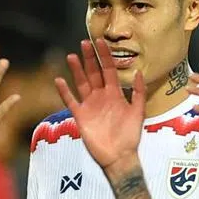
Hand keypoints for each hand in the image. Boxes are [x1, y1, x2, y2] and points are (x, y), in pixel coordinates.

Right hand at [55, 40, 145, 170]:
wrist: (119, 156)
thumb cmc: (130, 135)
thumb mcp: (138, 112)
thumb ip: (139, 92)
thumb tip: (139, 72)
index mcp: (115, 94)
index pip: (109, 70)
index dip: (105, 56)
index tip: (100, 42)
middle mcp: (101, 97)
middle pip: (94, 73)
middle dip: (89, 58)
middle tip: (84, 43)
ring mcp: (90, 105)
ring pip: (82, 83)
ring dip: (76, 70)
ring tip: (72, 56)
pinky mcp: (80, 116)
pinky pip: (71, 101)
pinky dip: (65, 91)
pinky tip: (59, 80)